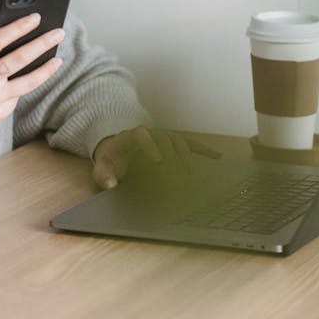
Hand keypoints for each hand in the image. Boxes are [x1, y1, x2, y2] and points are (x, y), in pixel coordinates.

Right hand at [0, 13, 64, 144]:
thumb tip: (6, 29)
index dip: (19, 27)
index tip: (36, 17)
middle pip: (19, 58)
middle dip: (42, 43)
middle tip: (58, 32)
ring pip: (28, 82)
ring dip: (47, 69)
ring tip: (58, 59)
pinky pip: (17, 96)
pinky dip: (23, 86)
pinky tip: (28, 78)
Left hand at [92, 127, 221, 189]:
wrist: (118, 148)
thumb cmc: (111, 159)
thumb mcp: (102, 166)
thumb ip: (103, 175)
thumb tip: (111, 184)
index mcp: (132, 136)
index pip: (142, 135)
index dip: (150, 146)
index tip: (158, 161)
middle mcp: (150, 134)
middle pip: (164, 138)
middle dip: (171, 153)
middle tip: (176, 171)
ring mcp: (162, 138)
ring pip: (178, 141)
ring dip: (186, 156)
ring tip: (190, 174)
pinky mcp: (172, 145)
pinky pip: (189, 144)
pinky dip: (203, 149)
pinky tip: (217, 156)